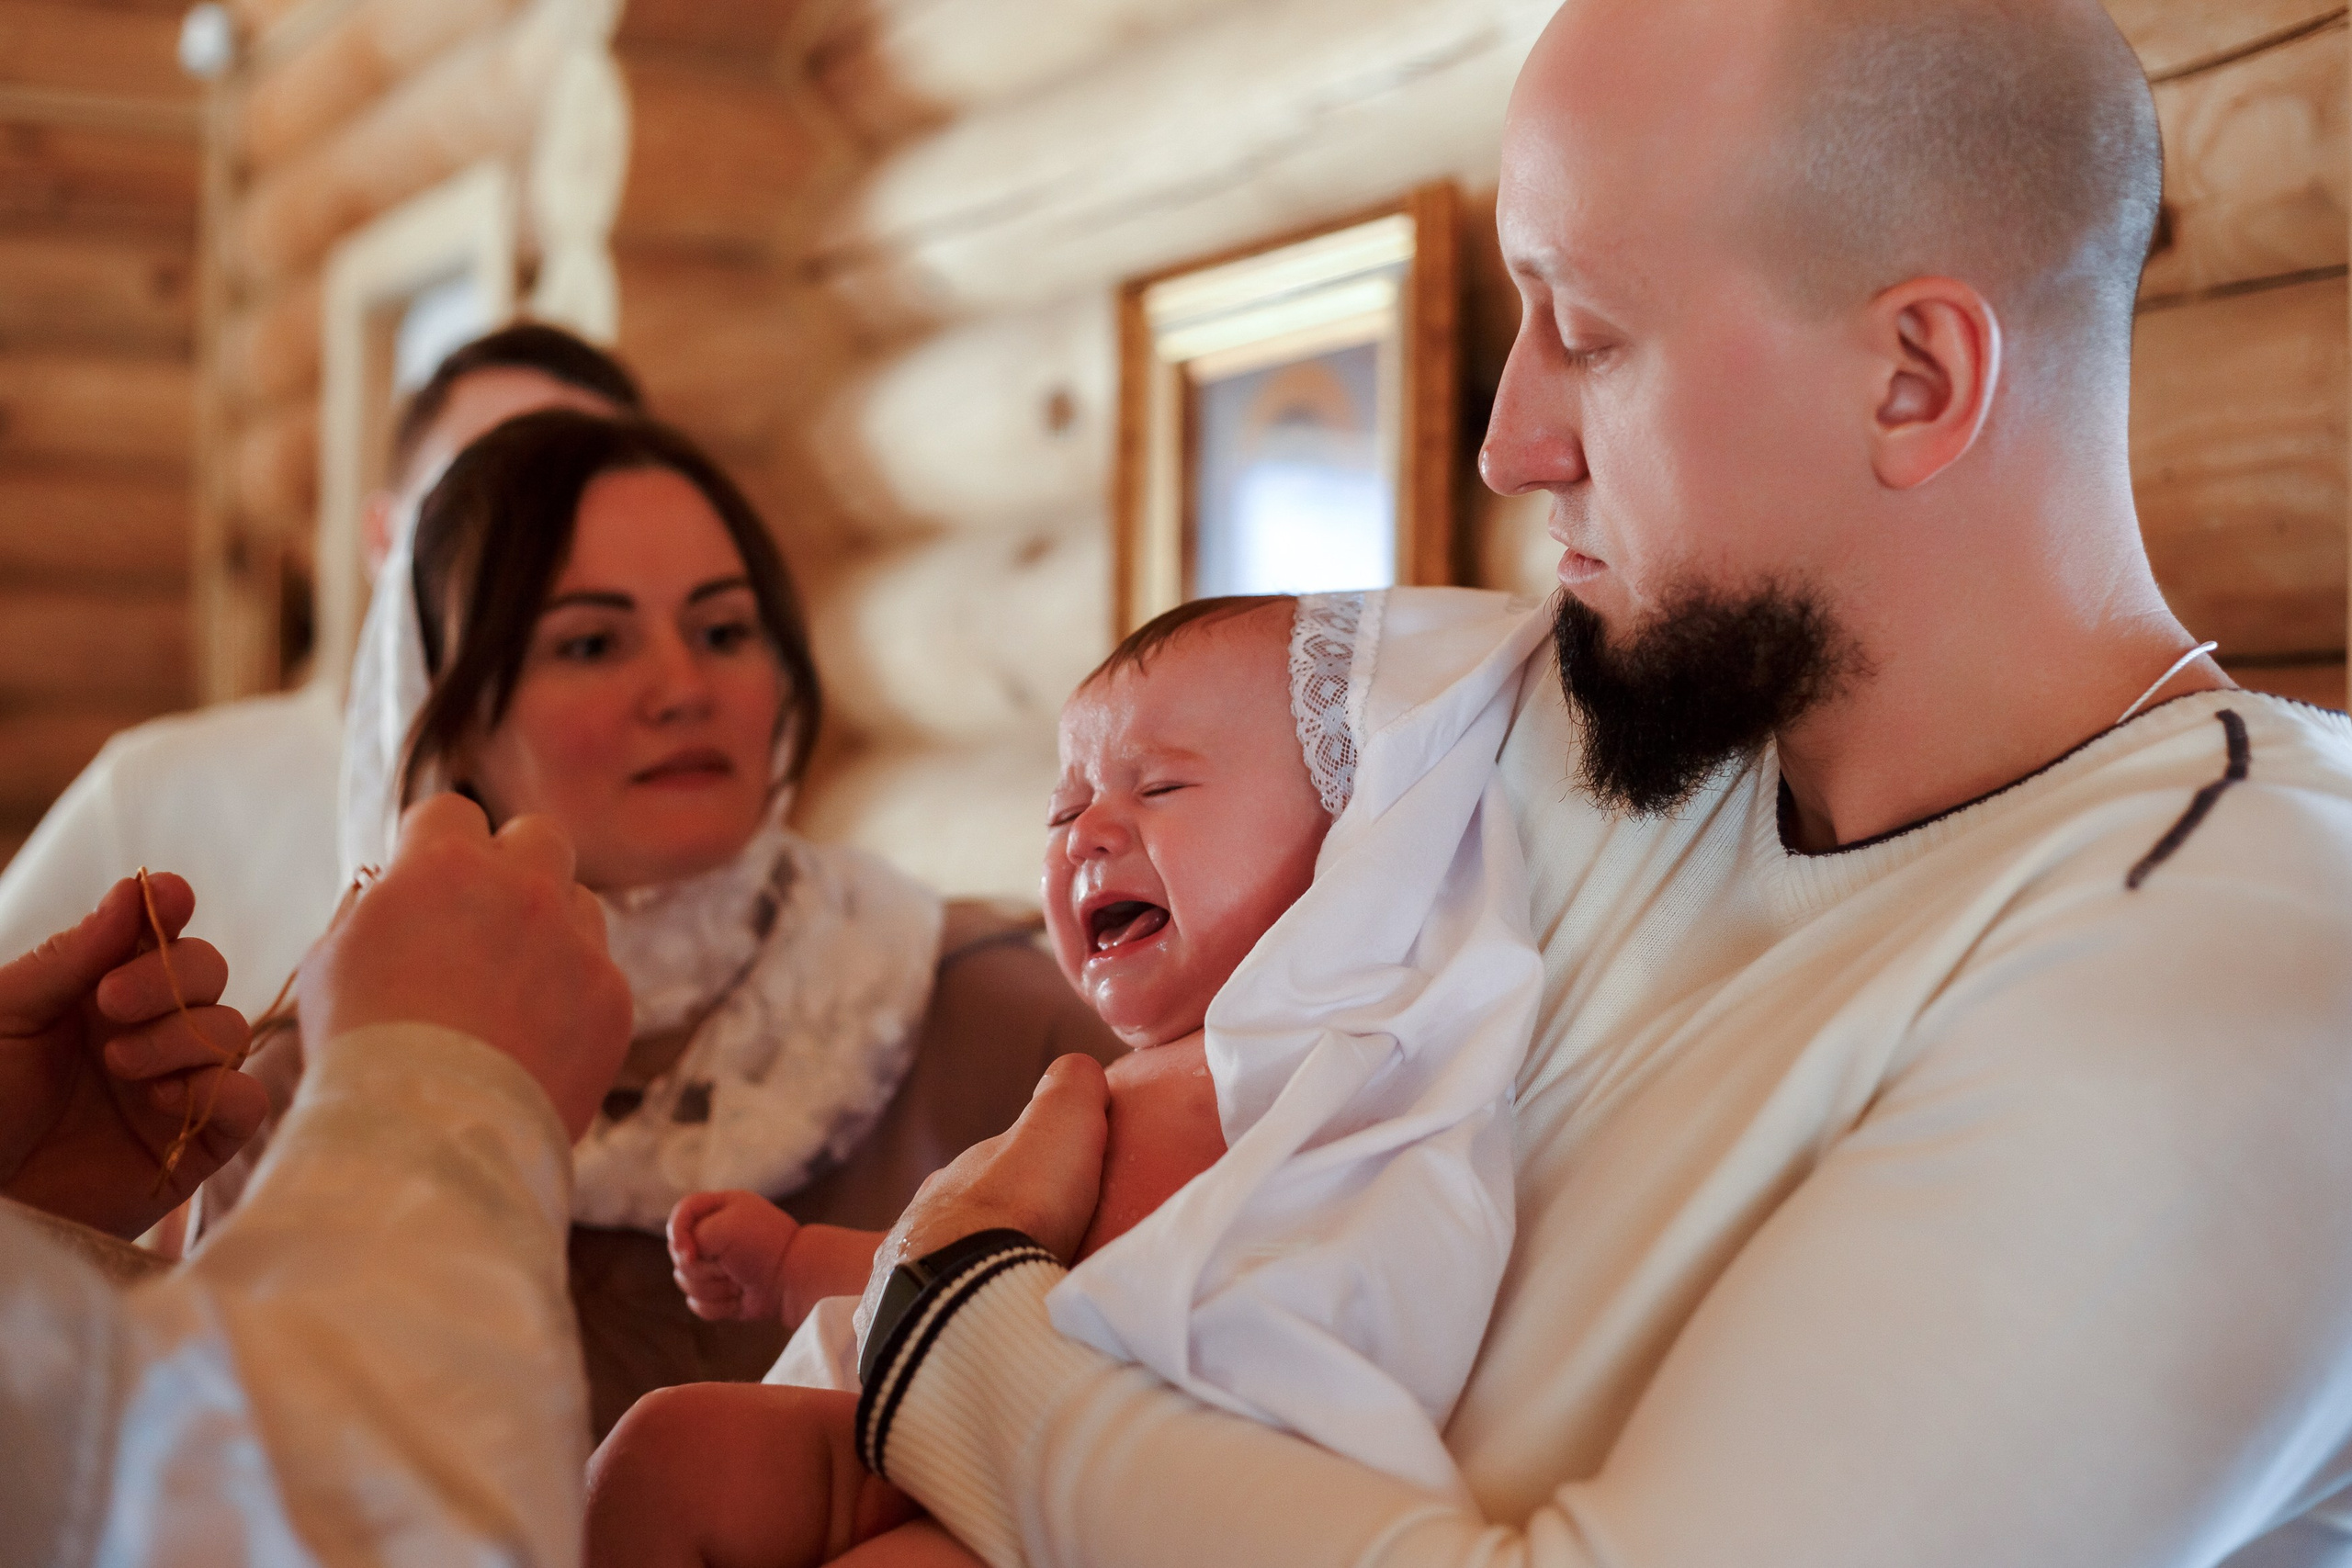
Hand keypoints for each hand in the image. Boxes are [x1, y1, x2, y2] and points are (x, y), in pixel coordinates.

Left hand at [0, 872, 261, 1238]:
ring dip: (180, 1037)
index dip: (169, 909)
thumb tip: (138, 890)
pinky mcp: (194, 1145)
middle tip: (110, 1003)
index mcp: (96, 991)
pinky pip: (246, 1103)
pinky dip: (221, 1090)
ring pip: (229, 1032)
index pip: (157, 933)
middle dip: (171, 978)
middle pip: (208, 972)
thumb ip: (70, 958)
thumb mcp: (3, 1018)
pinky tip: (166, 1100)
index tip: (167, 899)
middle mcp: (145, 1031)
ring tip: (119, 1065)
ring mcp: (175, 1086)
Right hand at [298, 796, 629, 1139]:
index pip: (451, 811)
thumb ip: (376, 906)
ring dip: (551, 928)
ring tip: (508, 989)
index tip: (428, 878)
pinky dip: (573, 996)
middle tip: (484, 915)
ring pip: (579, 902)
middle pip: (539, 835)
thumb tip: (397, 889)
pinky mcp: (613, 997)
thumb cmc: (363, 1050)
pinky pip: (600, 972)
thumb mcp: (333, 958)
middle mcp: (525, 888)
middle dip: (513, 864)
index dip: (435, 845)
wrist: (428, 1137)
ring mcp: (578, 941)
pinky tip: (536, 1039)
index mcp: (445, 865)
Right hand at [668, 1189, 797, 1322]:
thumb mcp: (724, 1225)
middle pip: (678, 1256)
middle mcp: (714, 1236)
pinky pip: (697, 1304)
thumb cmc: (763, 1245)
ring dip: (714, 1288)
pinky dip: (718, 1306)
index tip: (691, 1252)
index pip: (680, 1215)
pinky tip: (738, 1298)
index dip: (677, 1234)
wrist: (792, 1281)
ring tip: (739, 1282)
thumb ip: (692, 1234)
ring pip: (685, 1283)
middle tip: (730, 1265)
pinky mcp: (718, 1293)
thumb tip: (684, 1261)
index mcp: (718, 1210)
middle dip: (703, 1268)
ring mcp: (714, 1266)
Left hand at [859, 1054, 1110, 1325]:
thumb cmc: (1019, 1206)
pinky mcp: (900, 1335)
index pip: (992, 1172)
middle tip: (1046, 1259)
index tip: (1060, 1198)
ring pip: (947, 1274)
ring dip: (977, 1282)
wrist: (966, 1294)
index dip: (1028, 1179)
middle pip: (967, 1224)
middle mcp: (919, 1225)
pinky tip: (986, 1338)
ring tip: (1019, 1306)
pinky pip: (932, 1323)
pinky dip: (958, 1322)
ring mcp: (903, 1282)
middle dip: (1000, 1236)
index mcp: (955, 1179)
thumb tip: (1080, 1069)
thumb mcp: (1062, 1125)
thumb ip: (1070, 1089)